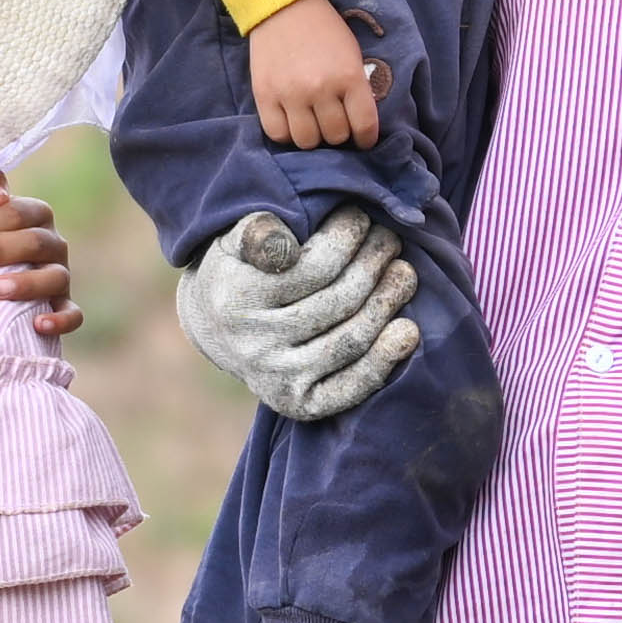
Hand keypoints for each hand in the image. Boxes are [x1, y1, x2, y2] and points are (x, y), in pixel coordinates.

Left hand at [0, 170, 84, 345]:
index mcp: (36, 216)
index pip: (18, 213)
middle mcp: (53, 243)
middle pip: (34, 242)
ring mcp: (61, 275)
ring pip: (55, 277)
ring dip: (26, 283)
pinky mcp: (63, 305)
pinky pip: (73, 313)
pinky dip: (60, 319)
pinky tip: (38, 324)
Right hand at [175, 207, 421, 421]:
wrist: (213, 329)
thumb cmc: (237, 272)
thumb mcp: (232, 241)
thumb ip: (257, 230)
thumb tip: (286, 245)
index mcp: (239, 299)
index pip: (315, 266)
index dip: (347, 236)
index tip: (360, 217)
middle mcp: (255, 345)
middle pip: (339, 301)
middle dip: (373, 264)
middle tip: (389, 241)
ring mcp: (277, 379)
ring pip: (351, 339)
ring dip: (387, 302)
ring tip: (403, 274)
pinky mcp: (296, 405)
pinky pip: (350, 387)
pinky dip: (384, 361)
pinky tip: (407, 331)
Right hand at [245, 0, 383, 151]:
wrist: (283, 6)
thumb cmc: (323, 29)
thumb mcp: (351, 55)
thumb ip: (356, 89)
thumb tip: (356, 124)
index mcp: (348, 77)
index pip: (364, 125)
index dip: (366, 138)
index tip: (362, 139)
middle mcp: (320, 89)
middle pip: (335, 136)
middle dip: (338, 132)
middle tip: (333, 121)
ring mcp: (290, 94)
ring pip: (307, 141)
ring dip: (313, 136)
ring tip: (312, 122)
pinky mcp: (264, 95)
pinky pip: (277, 133)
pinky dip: (287, 134)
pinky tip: (292, 122)